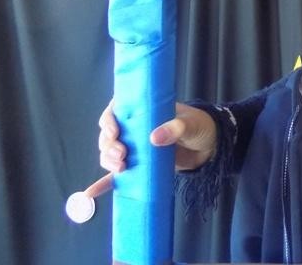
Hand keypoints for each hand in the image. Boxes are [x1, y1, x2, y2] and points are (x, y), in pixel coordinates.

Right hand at [98, 100, 217, 172]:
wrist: (210, 147)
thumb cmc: (199, 126)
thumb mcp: (191, 123)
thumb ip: (176, 128)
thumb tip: (154, 137)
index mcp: (145, 110)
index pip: (117, 110)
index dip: (109, 119)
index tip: (114, 131)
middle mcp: (135, 128)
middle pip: (110, 134)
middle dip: (109, 144)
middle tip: (121, 153)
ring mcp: (135, 148)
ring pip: (110, 153)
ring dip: (108, 160)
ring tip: (120, 166)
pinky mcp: (139, 166)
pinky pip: (117, 175)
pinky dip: (104, 183)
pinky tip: (92, 192)